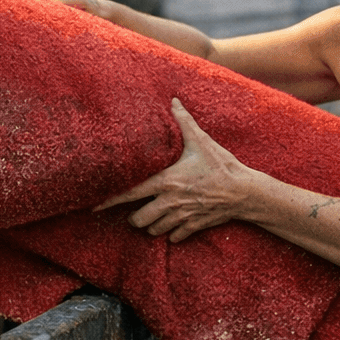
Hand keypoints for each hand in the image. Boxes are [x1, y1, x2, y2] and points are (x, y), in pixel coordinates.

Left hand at [96, 98, 254, 241]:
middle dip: (134, 217)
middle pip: (138, 219)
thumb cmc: (222, 165)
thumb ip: (184, 122)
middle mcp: (170, 201)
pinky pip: (173, 238)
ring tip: (154, 216)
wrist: (245, 192)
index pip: (130, 194)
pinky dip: (171, 233)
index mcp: (166, 181)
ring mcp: (181, 217)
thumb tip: (173, 101)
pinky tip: (174, 224)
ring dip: (151, 225)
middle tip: (137, 210)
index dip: (109, 201)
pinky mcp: (193, 226)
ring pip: (153, 230)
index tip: (94, 206)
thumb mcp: (201, 141)